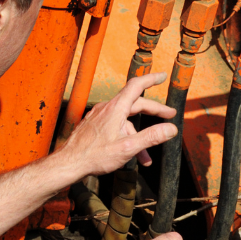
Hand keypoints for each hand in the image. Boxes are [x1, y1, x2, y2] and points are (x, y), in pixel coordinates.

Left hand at [58, 73, 177, 177]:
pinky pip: (116, 126)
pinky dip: (126, 137)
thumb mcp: (128, 147)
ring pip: (125, 120)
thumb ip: (151, 137)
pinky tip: (129, 153)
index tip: (162, 76)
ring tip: (146, 157)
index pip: (137, 86)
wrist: (69, 163)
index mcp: (116, 108)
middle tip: (169, 115)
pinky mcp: (95, 126)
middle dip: (154, 110)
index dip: (152, 79)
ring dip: (139, 135)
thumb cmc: (94, 156)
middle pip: (135, 103)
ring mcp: (100, 117)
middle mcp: (107, 108)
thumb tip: (171, 129)